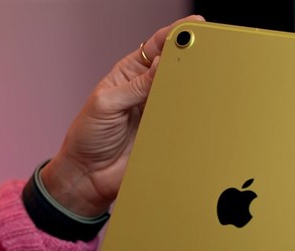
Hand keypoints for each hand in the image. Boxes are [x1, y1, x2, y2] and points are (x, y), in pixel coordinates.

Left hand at [40, 15, 204, 217]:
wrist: (89, 177)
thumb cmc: (88, 137)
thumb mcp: (105, 104)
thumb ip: (134, 87)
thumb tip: (160, 66)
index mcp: (130, 75)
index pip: (156, 47)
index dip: (174, 35)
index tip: (193, 27)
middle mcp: (147, 91)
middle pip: (175, 68)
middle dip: (191, 57)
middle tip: (206, 51)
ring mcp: (159, 113)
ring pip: (184, 95)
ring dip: (195, 88)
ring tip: (205, 78)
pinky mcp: (167, 135)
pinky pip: (185, 123)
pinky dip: (194, 116)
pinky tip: (200, 109)